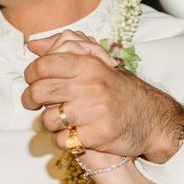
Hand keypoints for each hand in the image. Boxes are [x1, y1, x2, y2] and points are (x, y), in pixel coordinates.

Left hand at [22, 30, 183, 163]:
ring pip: (48, 119)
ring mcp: (94, 111)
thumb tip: (32, 43)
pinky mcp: (98, 135)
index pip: (43, 66)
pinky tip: (72, 134)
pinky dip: (62, 140)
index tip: (33, 82)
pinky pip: (62, 140)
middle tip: (35, 104)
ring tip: (59, 120)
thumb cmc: (120, 91)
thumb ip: (65, 49)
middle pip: (40, 92)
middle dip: (30, 100)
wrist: (153, 119)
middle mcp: (91, 86)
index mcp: (89, 65)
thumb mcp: (98, 63)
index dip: (31, 75)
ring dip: (48, 123)